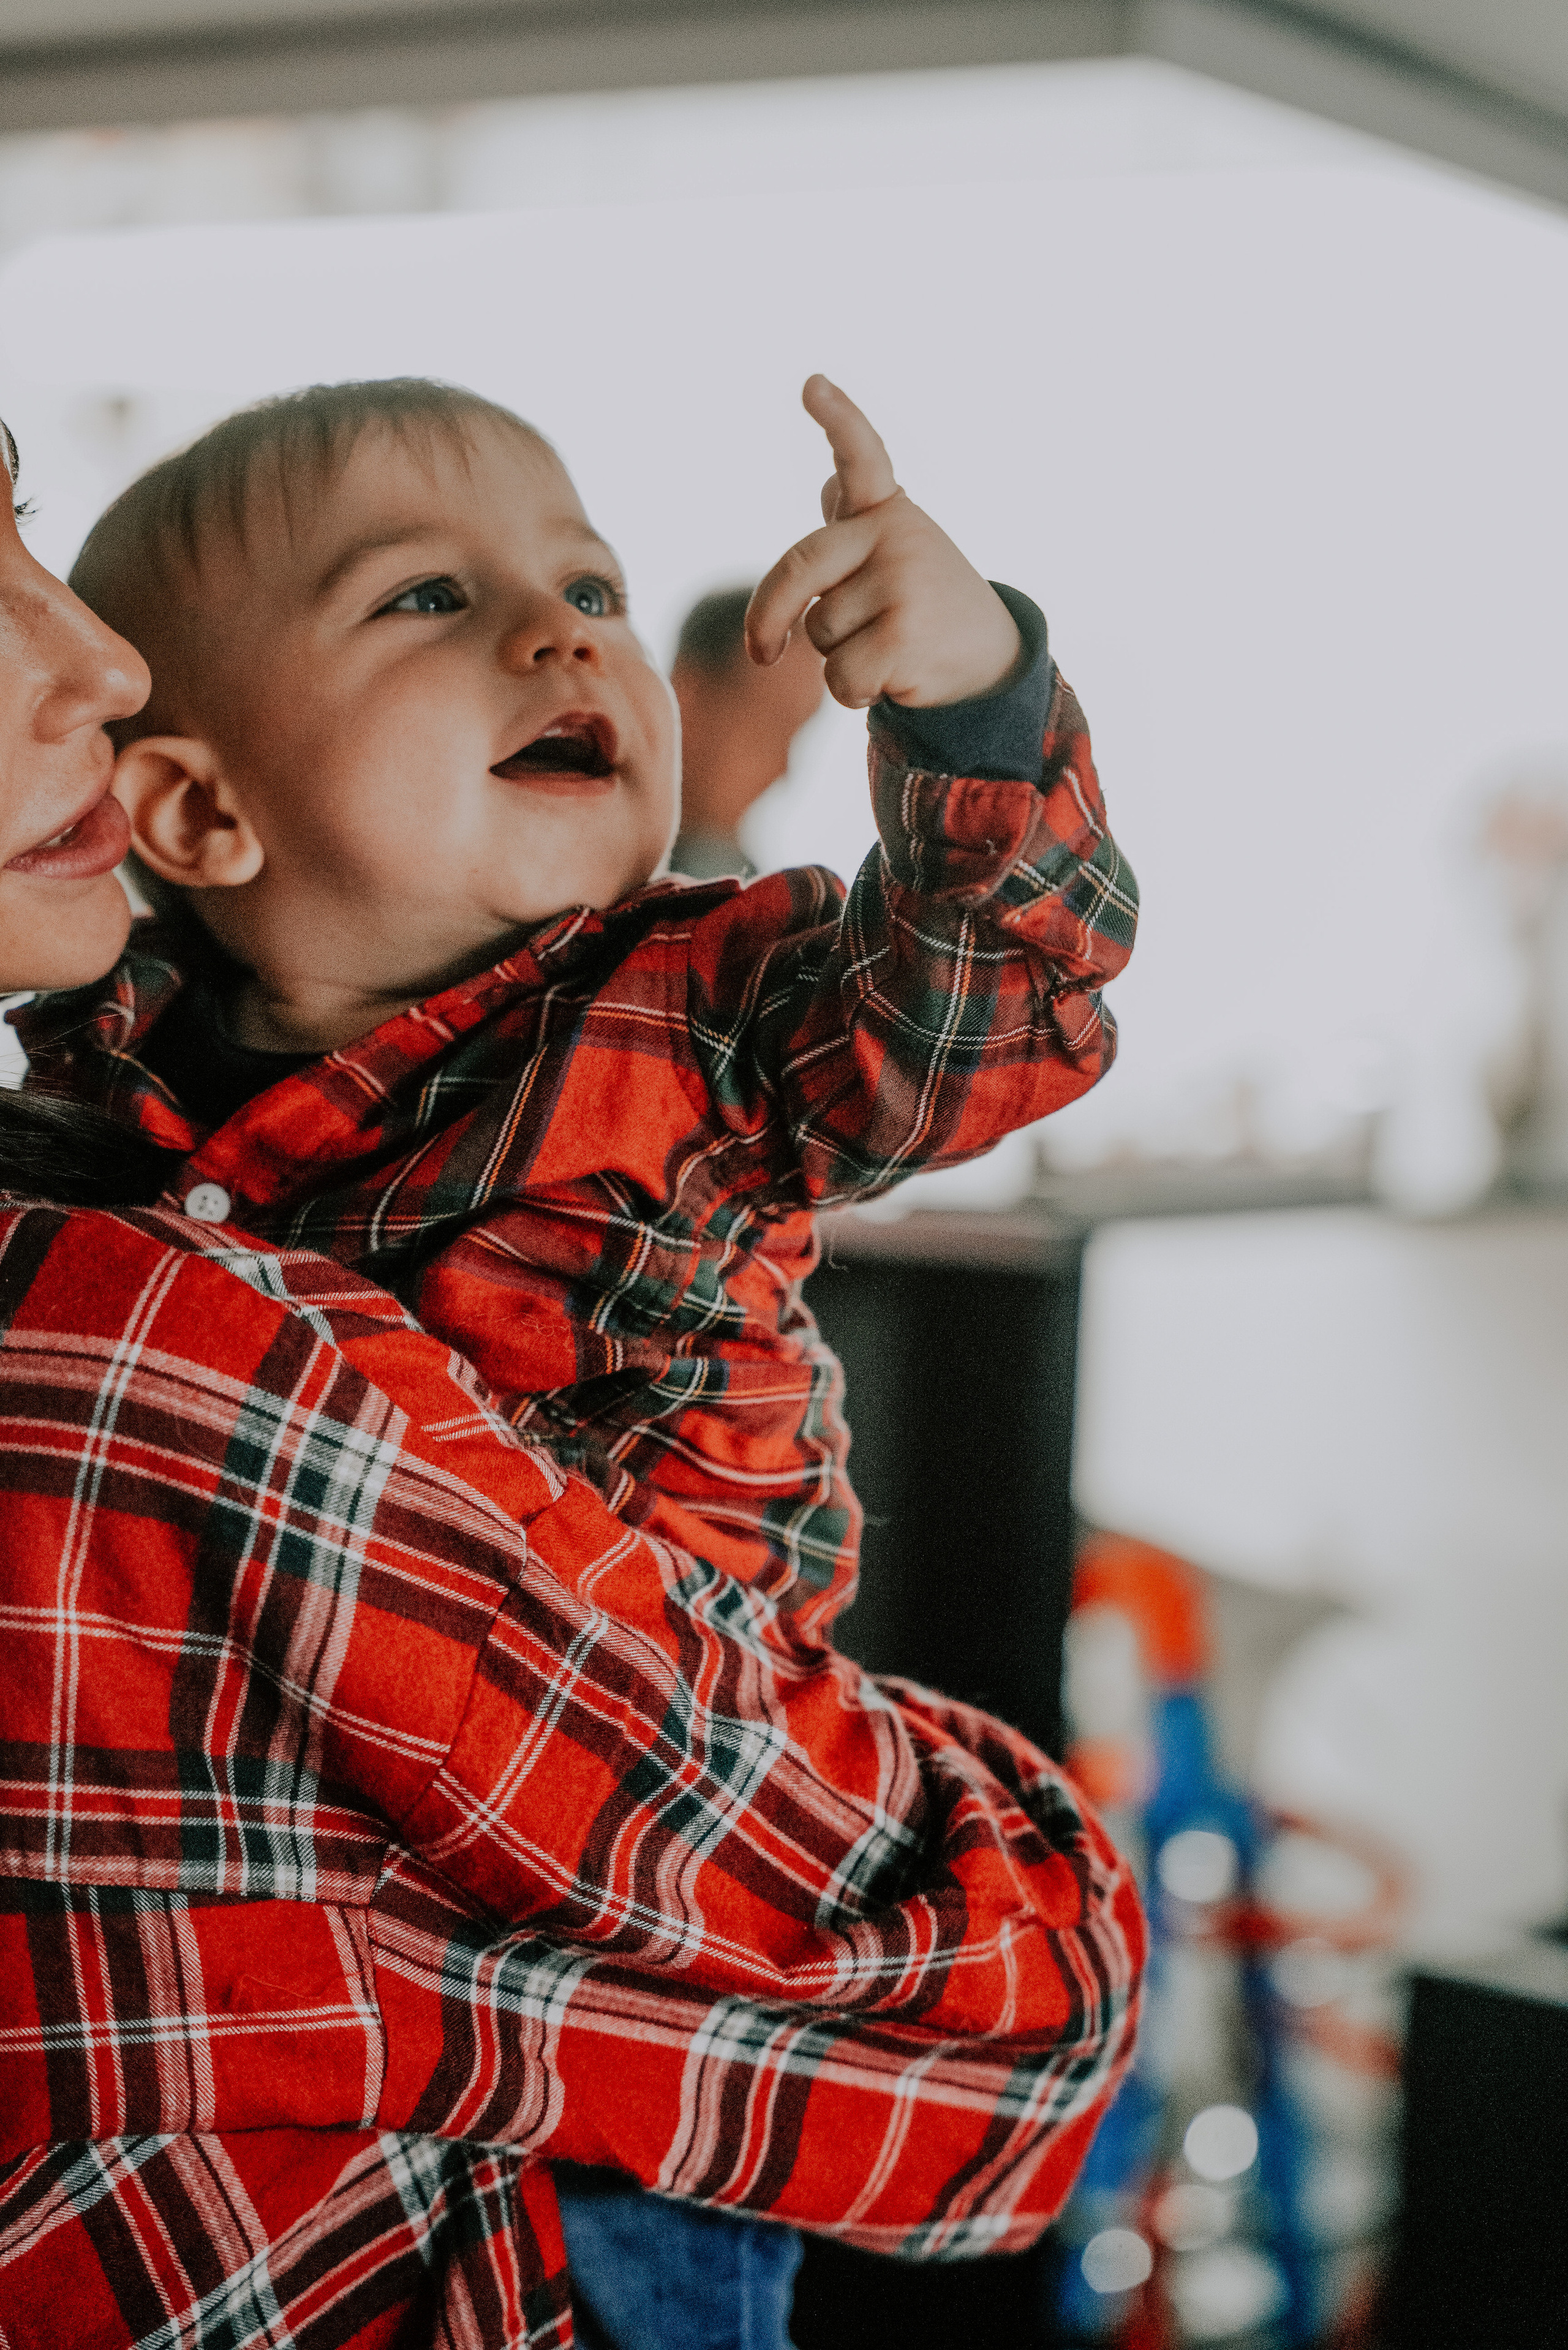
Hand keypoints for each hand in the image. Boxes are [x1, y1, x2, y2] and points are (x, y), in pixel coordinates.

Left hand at [745, 375, 1021, 710]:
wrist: (989, 660)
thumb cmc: (924, 605)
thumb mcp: (895, 557)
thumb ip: (857, 527)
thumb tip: (829, 487)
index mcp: (889, 513)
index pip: (862, 457)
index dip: (838, 420)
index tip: (812, 384)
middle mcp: (898, 536)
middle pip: (799, 570)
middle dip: (768, 616)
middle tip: (762, 653)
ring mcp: (903, 583)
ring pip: (820, 632)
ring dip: (838, 657)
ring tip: (887, 648)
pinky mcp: (904, 636)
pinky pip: (840, 675)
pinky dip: (853, 692)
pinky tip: (892, 678)